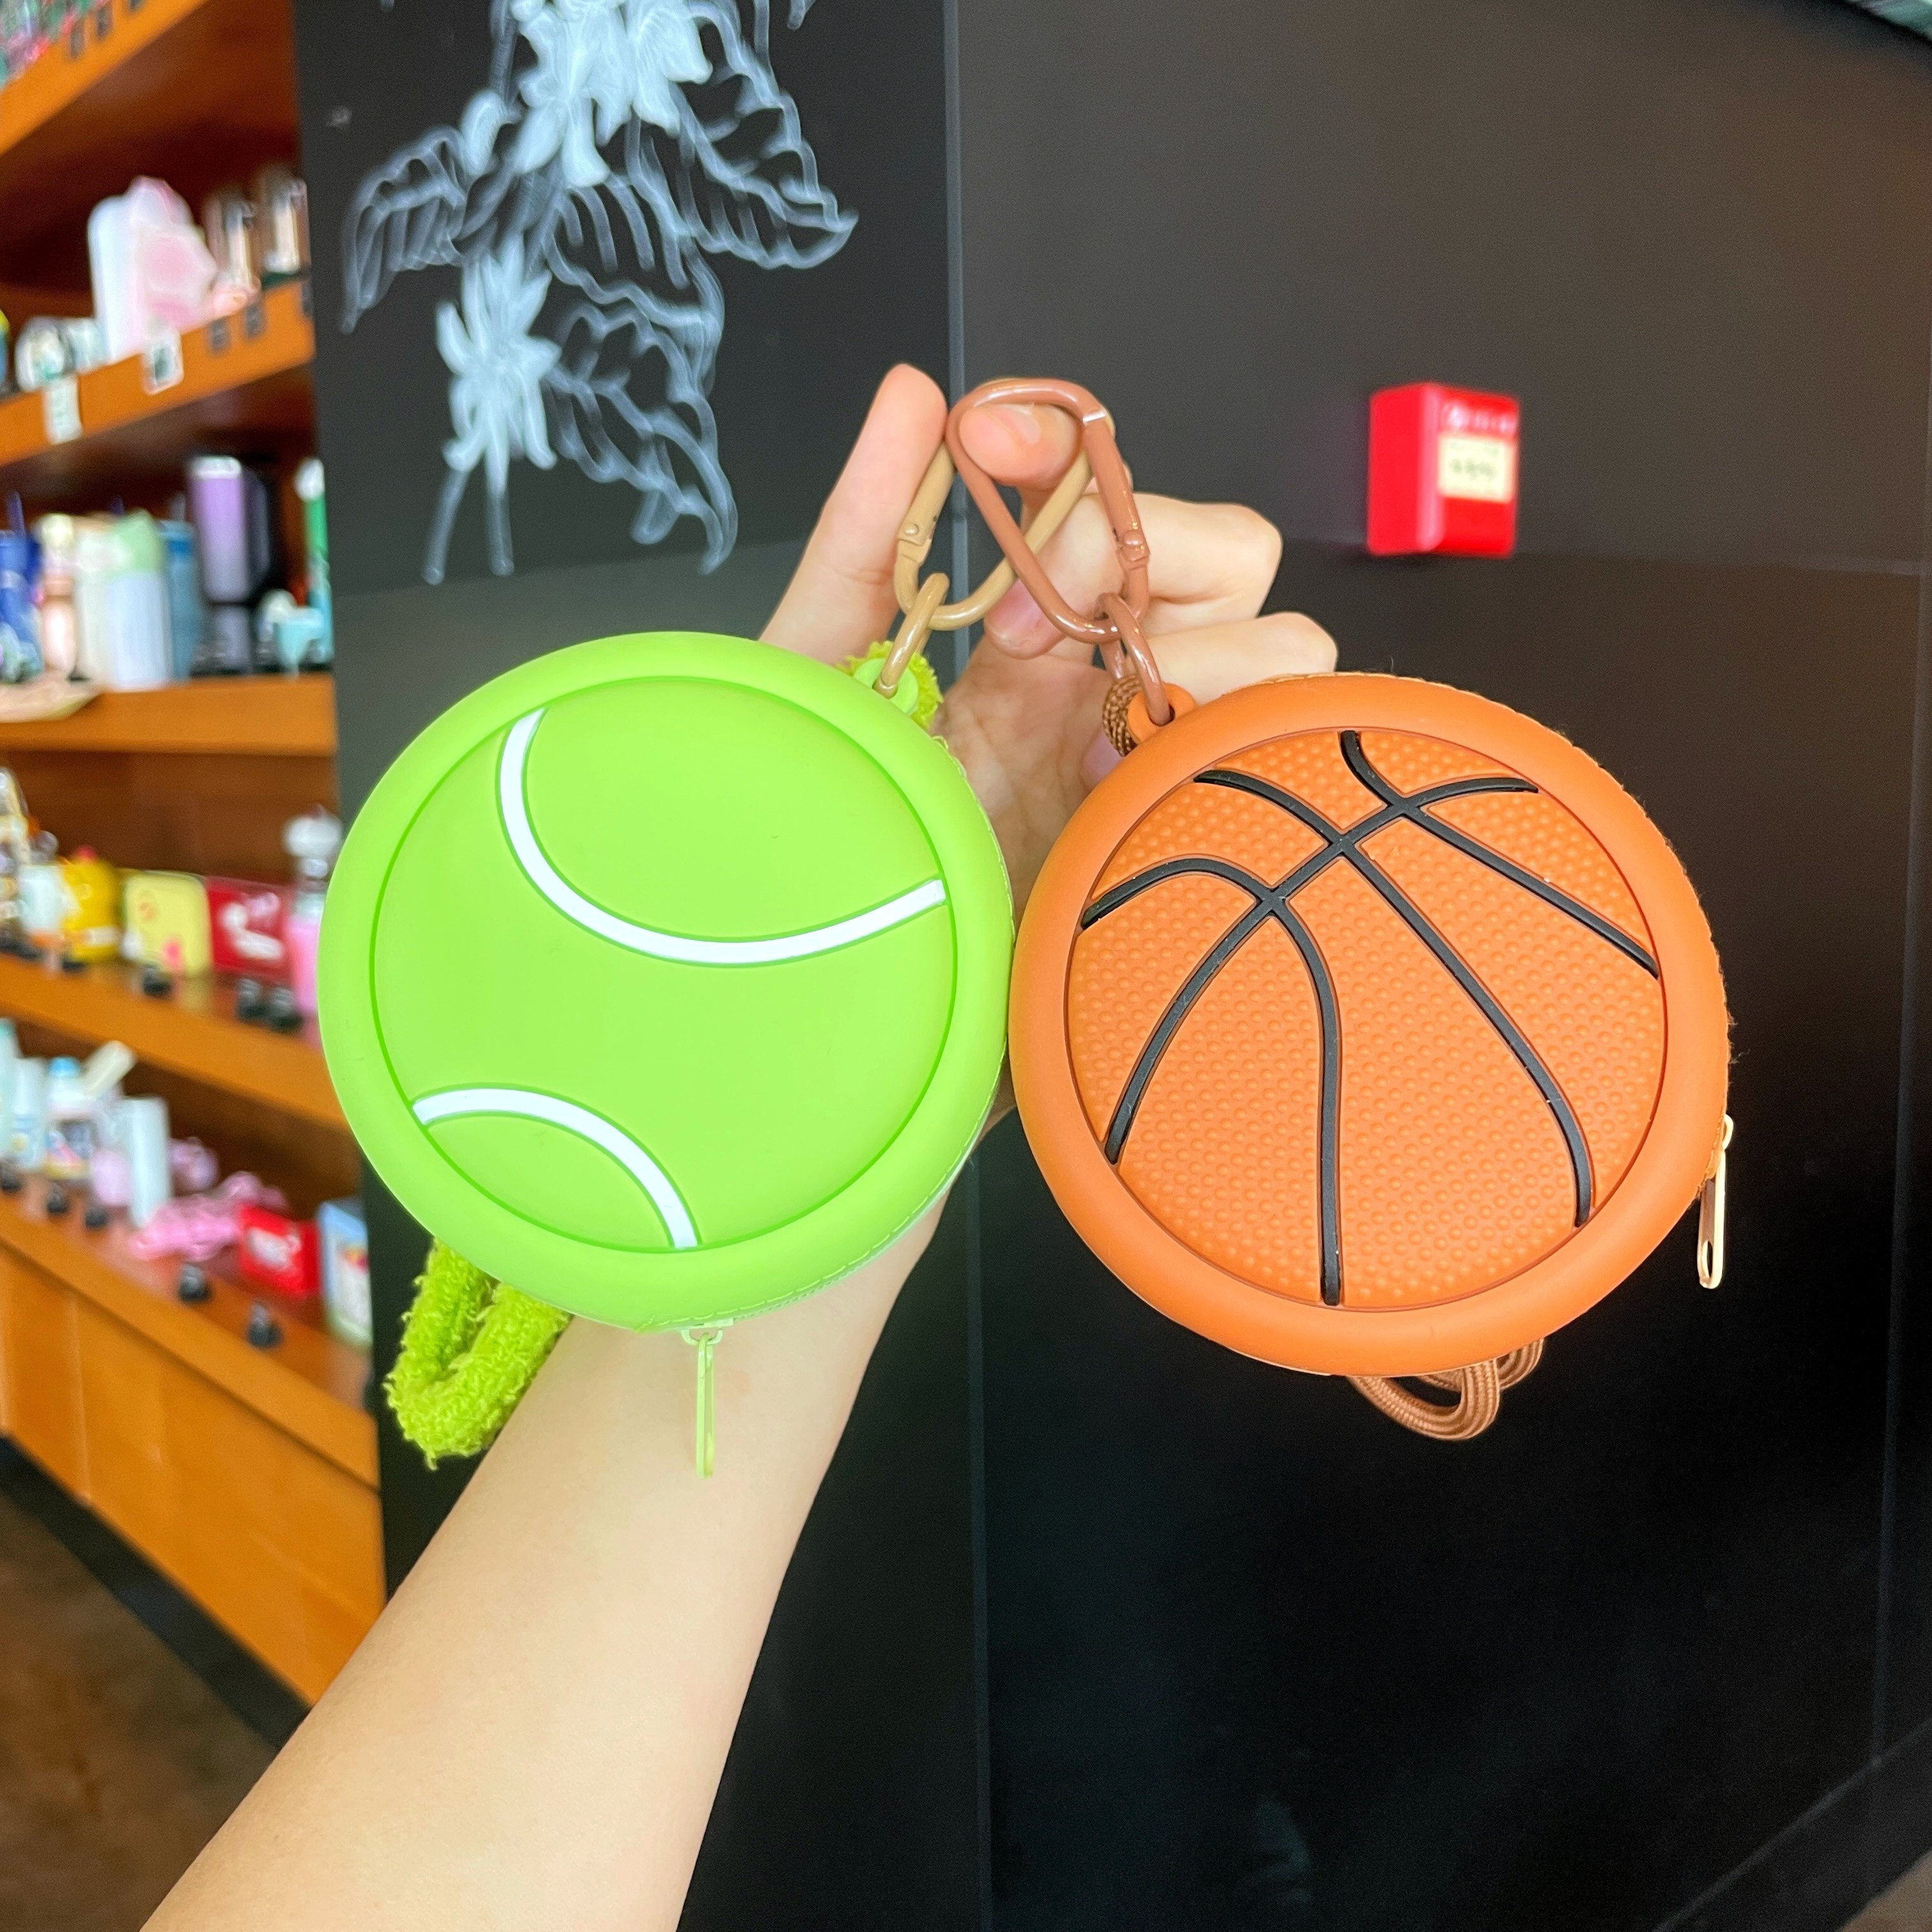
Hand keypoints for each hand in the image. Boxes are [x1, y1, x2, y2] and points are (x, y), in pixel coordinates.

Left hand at [763, 365, 1336, 911]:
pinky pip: (1284, 758)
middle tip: (1023, 641)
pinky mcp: (1184, 837)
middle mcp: (1110, 689)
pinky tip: (1120, 795)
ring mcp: (1155, 761)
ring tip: (1086, 732)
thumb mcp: (811, 673)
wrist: (824, 983)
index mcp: (1030, 641)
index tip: (992, 455)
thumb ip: (861, 537)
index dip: (1079, 457)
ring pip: (1287, 651)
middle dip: (1145, 558)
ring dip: (1205, 662)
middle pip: (1234, 554)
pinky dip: (1233, 747)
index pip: (1119, 499)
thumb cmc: (805, 831)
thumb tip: (917, 389)